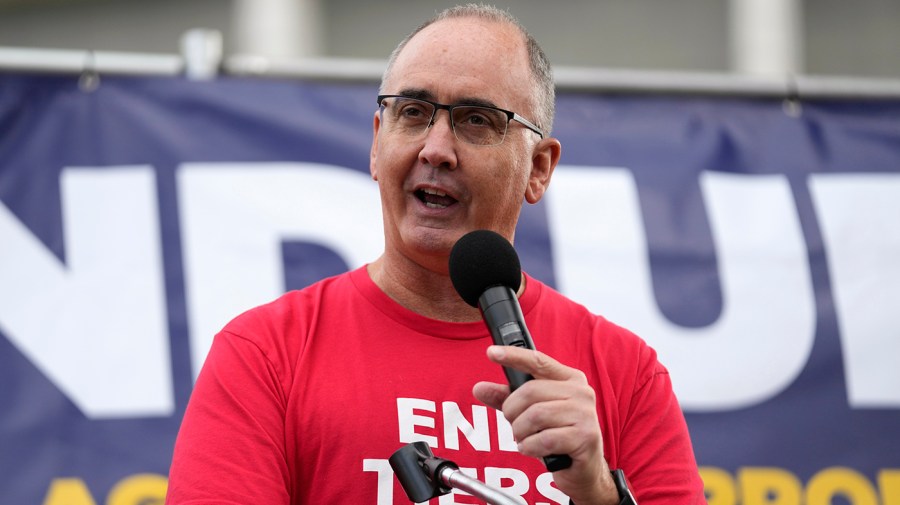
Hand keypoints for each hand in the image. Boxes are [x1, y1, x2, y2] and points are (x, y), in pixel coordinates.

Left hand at [472, 345, 618, 504]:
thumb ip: (507, 399)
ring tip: (525, 439)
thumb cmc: (557, 437)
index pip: (538, 361)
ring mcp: (586, 414)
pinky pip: (544, 439)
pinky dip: (530, 447)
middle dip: (512, 412)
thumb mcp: (529, 414)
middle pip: (530, 392)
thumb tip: (479, 388)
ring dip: (520, 432)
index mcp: (569, 379)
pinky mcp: (585, 437)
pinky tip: (533, 449)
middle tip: (514, 424)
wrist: (583, 470)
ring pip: (535, 415)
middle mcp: (581, 392)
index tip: (491, 353)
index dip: (514, 356)